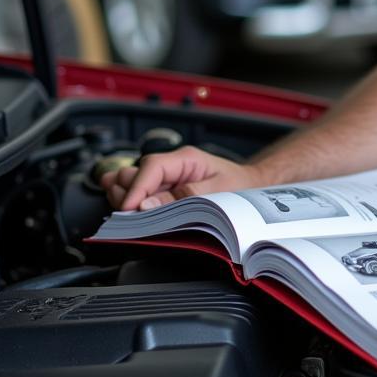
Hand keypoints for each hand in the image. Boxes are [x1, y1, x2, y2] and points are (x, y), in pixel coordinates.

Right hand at [100, 146, 264, 210]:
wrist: (251, 186)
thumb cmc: (239, 187)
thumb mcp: (218, 192)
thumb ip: (184, 197)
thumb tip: (147, 205)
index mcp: (187, 159)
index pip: (151, 166)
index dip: (136, 188)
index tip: (127, 210)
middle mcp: (172, 164)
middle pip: (134, 173)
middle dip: (127, 194)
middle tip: (131, 217)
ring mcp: (166, 176)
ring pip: (129, 181)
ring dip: (125, 198)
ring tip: (131, 216)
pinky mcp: (162, 188)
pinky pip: (137, 192)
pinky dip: (130, 201)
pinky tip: (132, 213)